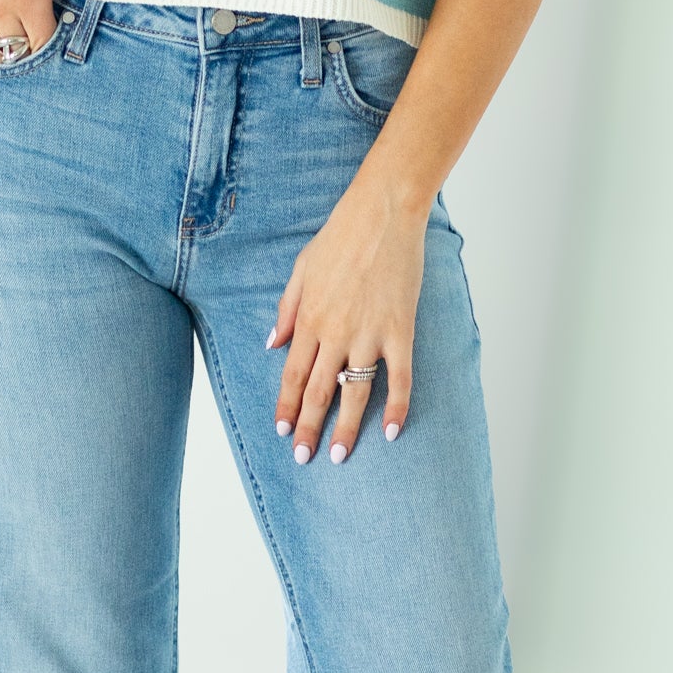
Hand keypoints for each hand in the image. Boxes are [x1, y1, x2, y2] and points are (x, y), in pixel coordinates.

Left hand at [270, 164, 428, 461]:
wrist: (383, 213)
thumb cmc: (341, 236)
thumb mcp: (301, 268)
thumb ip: (287, 309)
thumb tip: (272, 343)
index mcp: (309, 318)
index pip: (293, 374)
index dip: (288, 406)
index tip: (283, 432)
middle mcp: (335, 333)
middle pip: (319, 391)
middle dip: (310, 428)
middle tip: (304, 459)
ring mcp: (369, 334)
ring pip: (355, 392)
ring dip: (346, 427)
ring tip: (340, 456)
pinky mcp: (400, 330)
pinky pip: (400, 378)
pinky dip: (397, 407)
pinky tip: (392, 431)